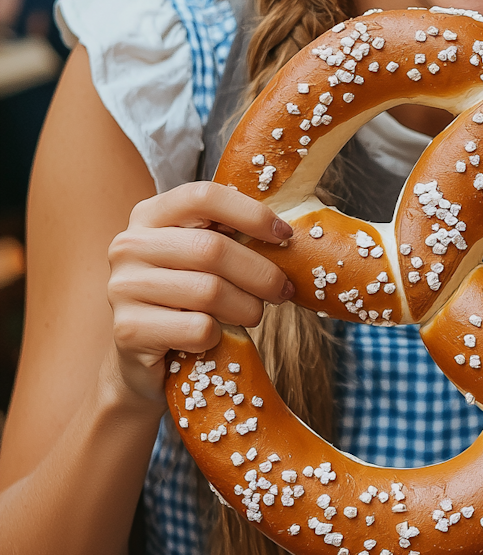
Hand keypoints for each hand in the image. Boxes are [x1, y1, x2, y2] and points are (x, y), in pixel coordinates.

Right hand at [106, 182, 294, 405]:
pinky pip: (198, 328)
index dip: (252, 213)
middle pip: (213, 249)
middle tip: (282, 290)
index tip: (283, 236)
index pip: (203, 196)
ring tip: (252, 314)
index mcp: (149, 216)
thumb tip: (286, 235)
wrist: (141, 358)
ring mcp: (123, 287)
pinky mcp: (129, 330)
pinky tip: (212, 337)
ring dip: (247, 308)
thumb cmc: (184, 300)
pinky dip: (218, 336)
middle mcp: (129, 246)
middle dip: (261, 273)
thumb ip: (228, 237)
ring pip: (209, 291)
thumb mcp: (199, 259)